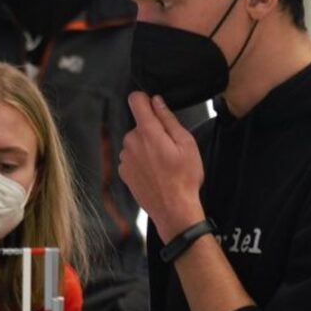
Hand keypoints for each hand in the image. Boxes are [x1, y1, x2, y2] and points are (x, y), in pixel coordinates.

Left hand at [119, 93, 205, 242]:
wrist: (174, 210)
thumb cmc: (184, 179)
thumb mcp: (186, 144)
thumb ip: (169, 120)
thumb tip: (157, 102)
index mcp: (148, 132)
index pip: (135, 100)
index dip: (146, 100)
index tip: (154, 107)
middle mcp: (131, 142)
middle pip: (139, 125)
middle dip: (153, 131)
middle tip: (170, 149)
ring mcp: (125, 158)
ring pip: (136, 142)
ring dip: (147, 148)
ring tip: (164, 165)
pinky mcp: (123, 172)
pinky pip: (132, 157)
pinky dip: (142, 161)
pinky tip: (155, 173)